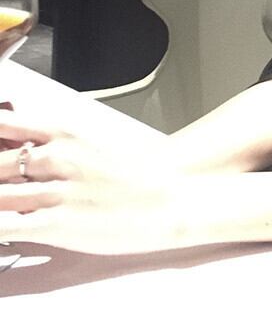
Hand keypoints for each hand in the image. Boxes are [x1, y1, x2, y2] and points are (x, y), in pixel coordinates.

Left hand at [0, 110, 183, 253]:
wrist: (174, 192)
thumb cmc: (141, 171)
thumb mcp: (95, 144)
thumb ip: (57, 145)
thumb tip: (26, 147)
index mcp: (66, 134)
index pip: (7, 125)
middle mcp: (57, 159)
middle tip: (5, 178)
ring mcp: (55, 192)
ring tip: (4, 198)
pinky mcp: (57, 226)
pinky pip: (6, 227)